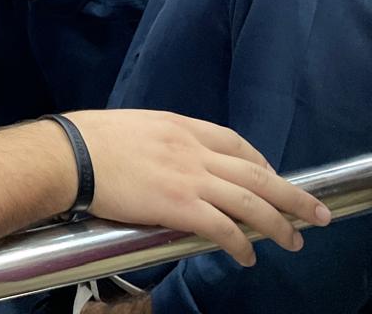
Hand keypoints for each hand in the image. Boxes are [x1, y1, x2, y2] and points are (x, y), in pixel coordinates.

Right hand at [64, 110, 330, 265]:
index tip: (270, 176)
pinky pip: (223, 227)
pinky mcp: (178, 204)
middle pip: (256, 173)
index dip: (260, 162)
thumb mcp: (131, 125)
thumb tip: (162, 160)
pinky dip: (241, 243)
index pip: (234, 142)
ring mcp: (188, 177)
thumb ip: (157, 140)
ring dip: (279, 223)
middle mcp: (192, 149)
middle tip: (314, 211)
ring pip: (251, 201)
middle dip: (291, 194)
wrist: (67, 155)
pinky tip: (247, 256)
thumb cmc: (86, 140)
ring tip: (294, 240)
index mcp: (179, 125)